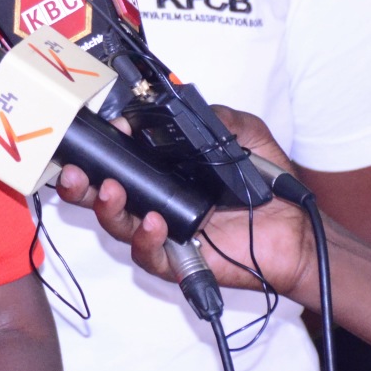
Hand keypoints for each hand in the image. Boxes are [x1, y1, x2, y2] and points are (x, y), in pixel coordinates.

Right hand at [54, 105, 315, 302]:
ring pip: (117, 225)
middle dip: (79, 185)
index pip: (120, 163)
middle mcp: (156, 202)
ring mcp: (164, 233)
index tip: (101, 134)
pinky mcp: (179, 261)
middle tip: (73, 172)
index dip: (102, 152)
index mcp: (165, 173)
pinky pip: (149, 256)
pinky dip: (145, 239)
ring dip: (106, 208)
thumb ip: (211, 118)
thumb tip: (173, 108)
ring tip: (111, 191)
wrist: (298, 231)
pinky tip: (155, 222)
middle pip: (102, 196)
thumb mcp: (243, 134)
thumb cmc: (269, 187)